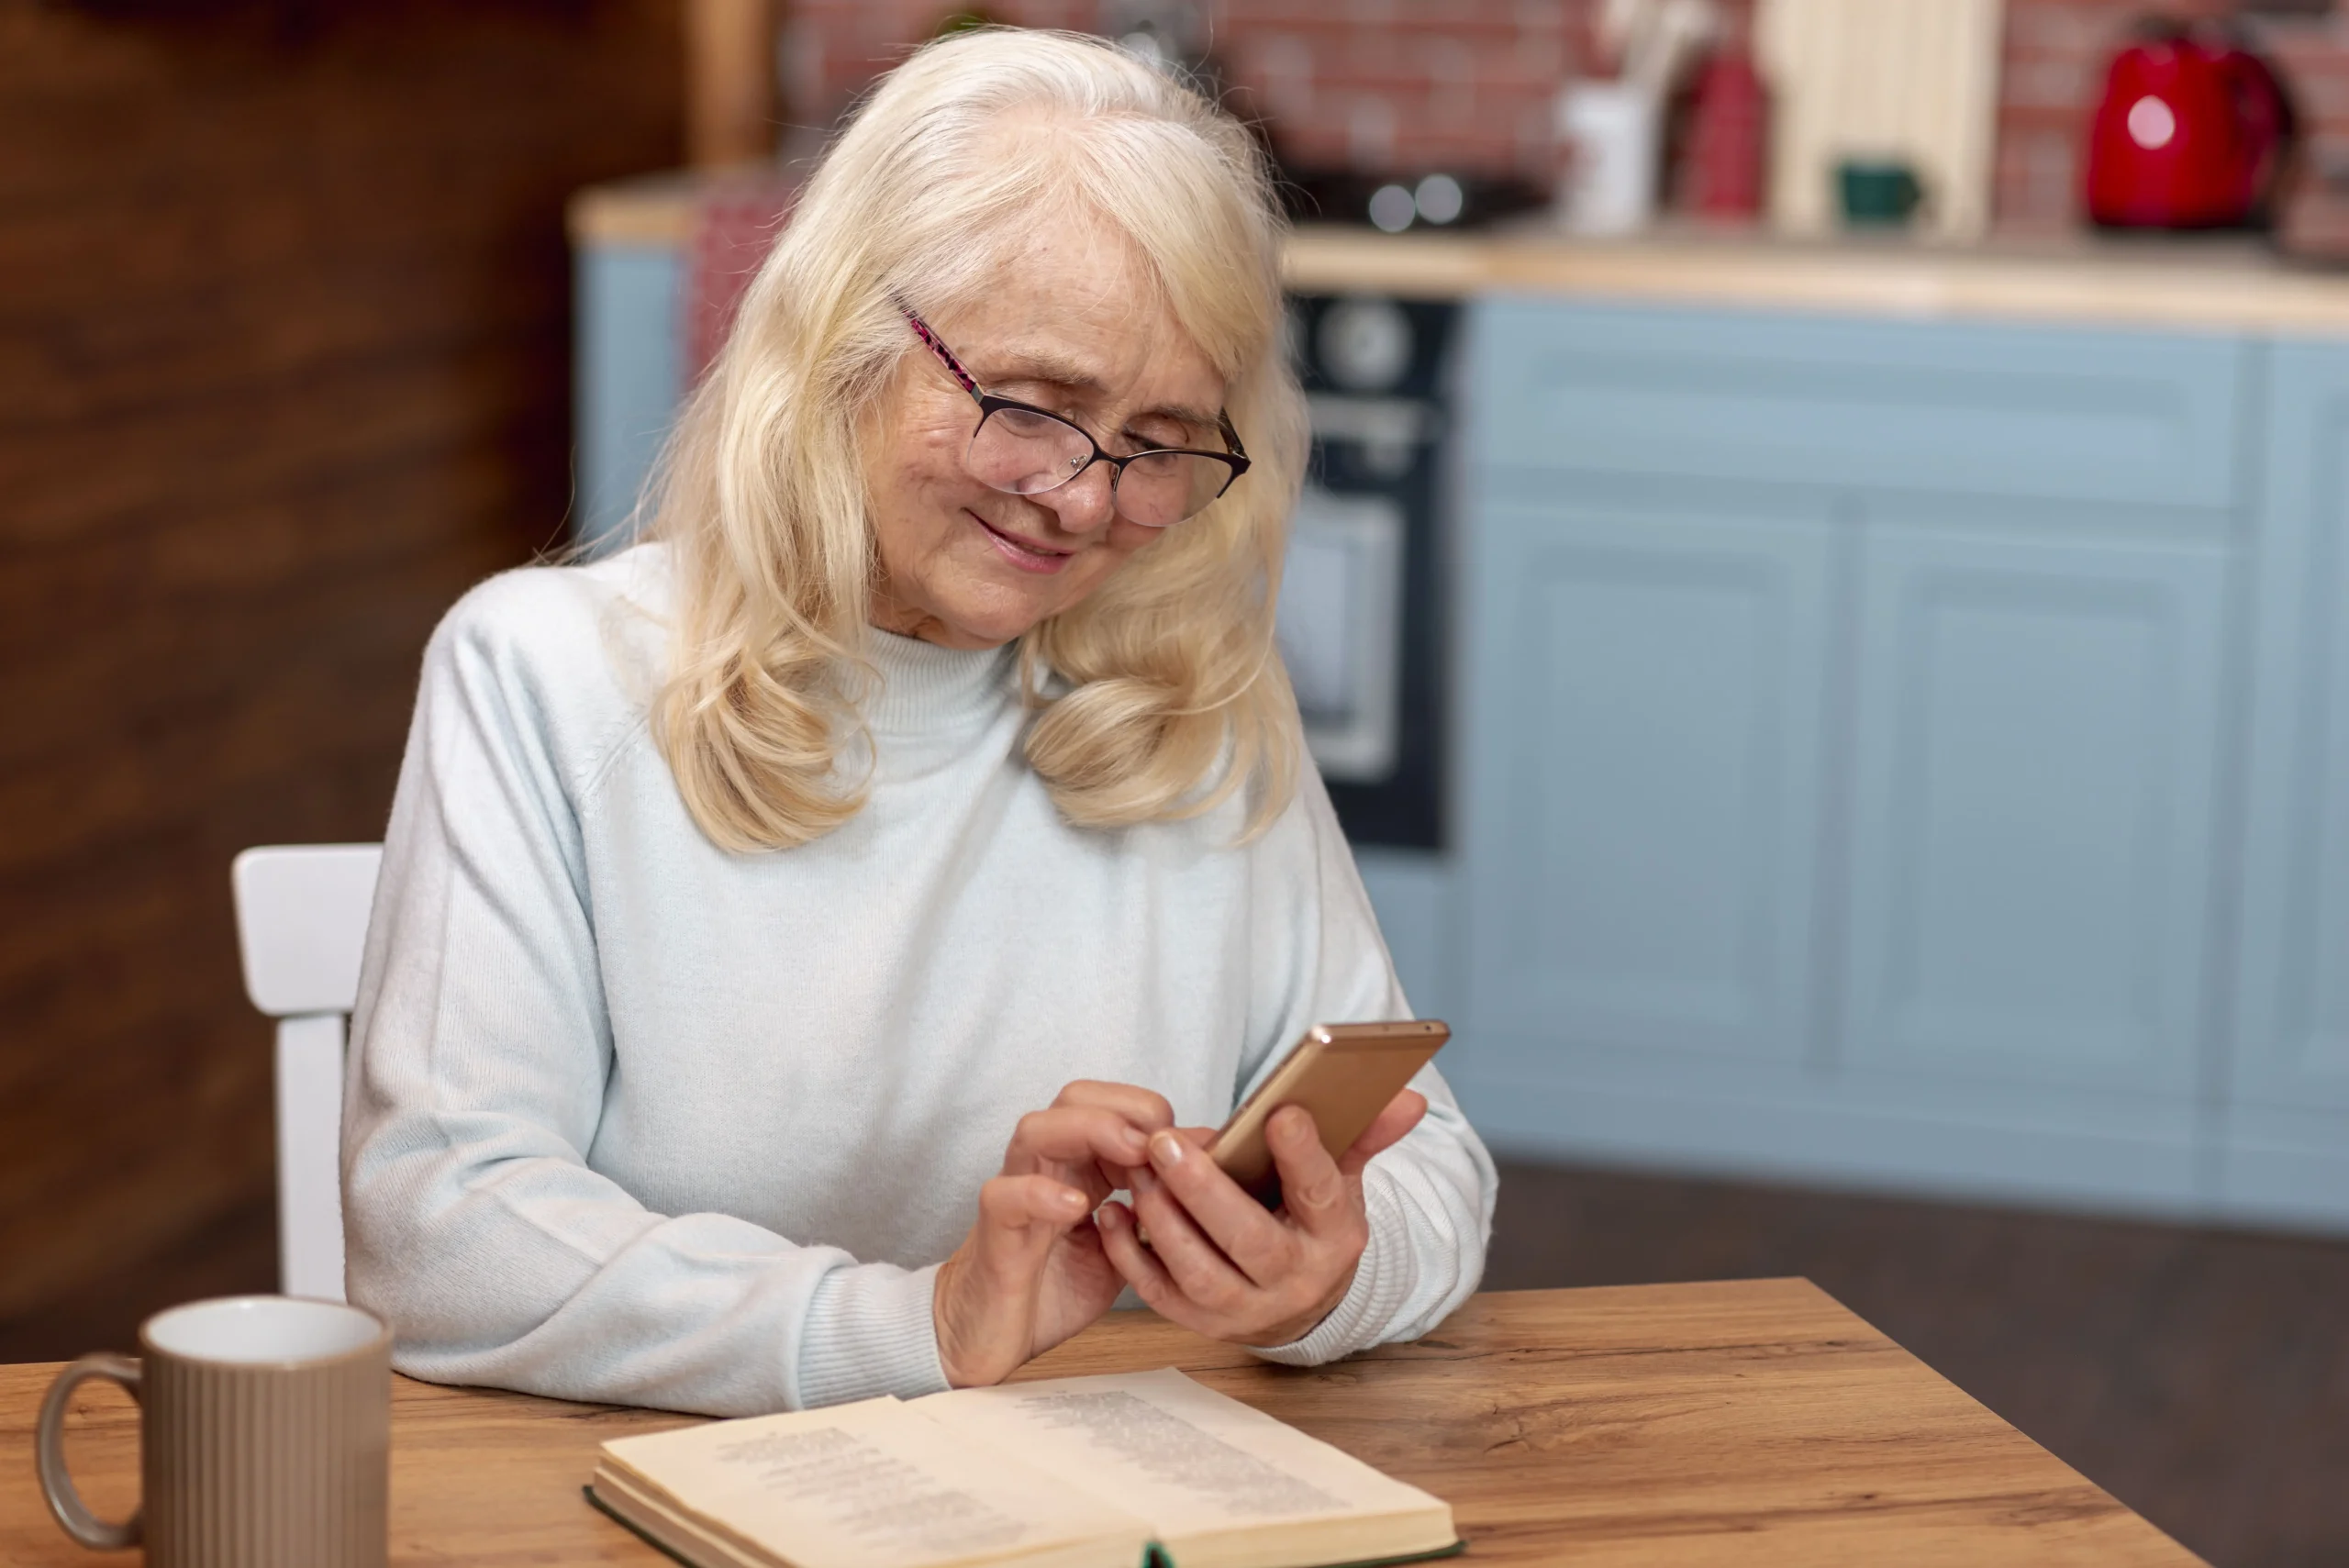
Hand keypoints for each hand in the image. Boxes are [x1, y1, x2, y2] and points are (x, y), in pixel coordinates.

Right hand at [933, 1081, 1173, 1387]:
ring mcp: (1017, 1194)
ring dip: (1088, 1133)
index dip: (1151, 1114)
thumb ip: (1158, 1210)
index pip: (1111, 1105)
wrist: (994, 1337)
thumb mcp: (1126, 1246)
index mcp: (1080, 1166)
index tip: (1189, 1145)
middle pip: (1074, 1100)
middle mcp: (1047, 1168)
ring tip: (1130, 1159)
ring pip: (1036, 1130)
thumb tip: (1209, 1170)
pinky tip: (1077, 1206)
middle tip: (1160, 1144)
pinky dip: (1041, 1193)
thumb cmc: (1056, 1286)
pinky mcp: (995, 1232)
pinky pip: (1006, 1195)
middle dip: (1125, 1109)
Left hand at [1096, 1088, 1426, 1347]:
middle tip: (1166, 1142)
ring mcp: (1247, 1309)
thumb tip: (1410, 1098)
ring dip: (1164, 1222)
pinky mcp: (1202, 1323)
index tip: (1281, 1113)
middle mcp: (1295, 1279)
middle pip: (1250, 1240)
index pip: (1322, 1194)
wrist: (1298, 1301)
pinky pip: (1162, 1294)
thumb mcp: (1344, 1180)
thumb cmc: (1311, 1222)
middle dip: (1205, 1191)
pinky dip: (1132, 1256)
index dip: (1304, 1156)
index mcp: (1336, 1237)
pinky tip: (1114, 1213)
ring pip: (1202, 1272)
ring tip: (1137, 1172)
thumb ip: (1365, 1134)